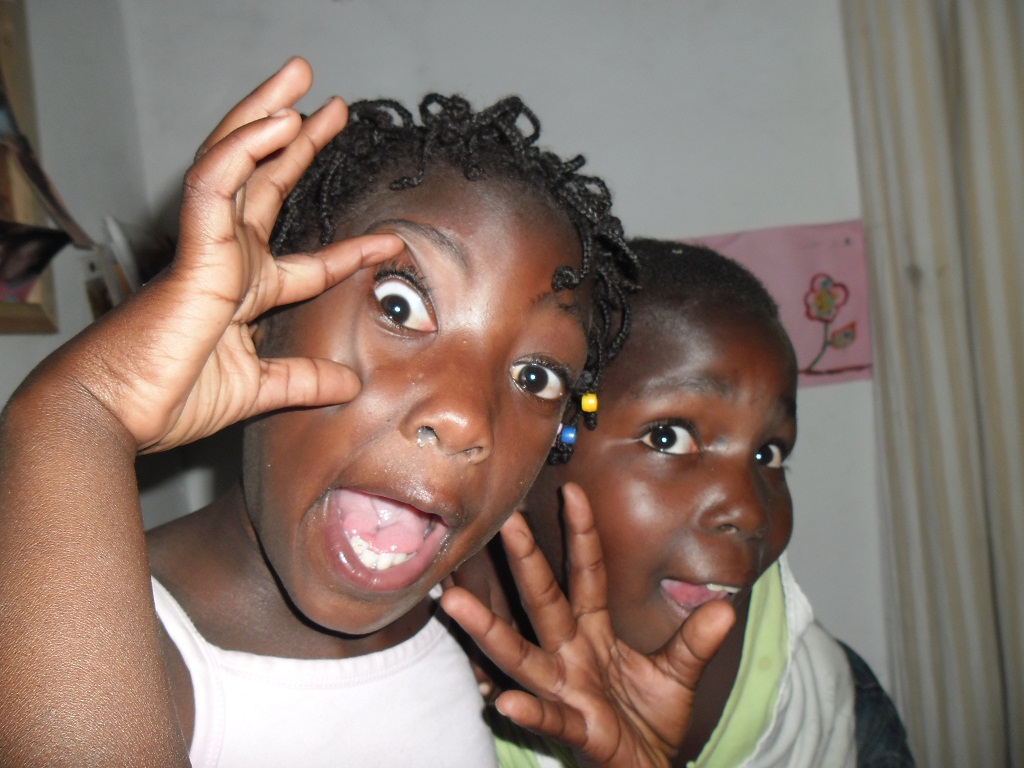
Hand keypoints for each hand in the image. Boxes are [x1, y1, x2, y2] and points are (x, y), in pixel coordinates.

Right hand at [49, 57, 401, 451]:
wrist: (116, 413)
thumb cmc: (169, 398)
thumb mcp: (257, 388)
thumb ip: (302, 380)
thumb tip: (351, 384)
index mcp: (244, 291)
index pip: (310, 263)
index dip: (352, 252)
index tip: (391, 243)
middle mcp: (229, 260)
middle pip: (267, 184)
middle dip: (300, 143)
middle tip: (334, 107)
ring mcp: (209, 248)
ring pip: (235, 161)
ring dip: (267, 115)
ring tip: (301, 80)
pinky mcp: (193, 250)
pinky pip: (214, 183)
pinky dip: (244, 148)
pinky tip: (278, 120)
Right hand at [441, 483, 734, 767]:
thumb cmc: (650, 718)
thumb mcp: (677, 673)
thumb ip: (695, 641)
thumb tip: (726, 607)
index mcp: (594, 631)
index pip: (589, 573)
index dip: (582, 534)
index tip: (574, 492)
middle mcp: (570, 653)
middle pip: (544, 601)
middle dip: (525, 561)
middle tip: (504, 521)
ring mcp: (566, 689)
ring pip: (523, 654)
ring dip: (490, 629)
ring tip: (457, 602)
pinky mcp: (576, 728)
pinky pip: (550, 717)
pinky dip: (529, 710)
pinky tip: (505, 701)